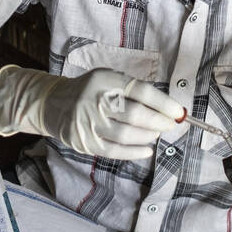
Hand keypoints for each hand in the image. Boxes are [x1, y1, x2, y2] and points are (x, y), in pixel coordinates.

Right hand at [0, 64, 185, 159]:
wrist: (52, 103)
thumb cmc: (91, 91)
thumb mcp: (108, 79)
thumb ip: (134, 91)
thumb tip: (169, 109)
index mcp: (104, 79)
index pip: (140, 91)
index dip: (163, 103)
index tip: (179, 112)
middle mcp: (94, 100)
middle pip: (135, 114)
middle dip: (159, 121)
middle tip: (170, 124)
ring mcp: (88, 122)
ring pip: (126, 134)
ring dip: (148, 136)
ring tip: (156, 133)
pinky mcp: (84, 141)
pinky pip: (115, 151)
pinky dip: (135, 152)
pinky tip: (147, 150)